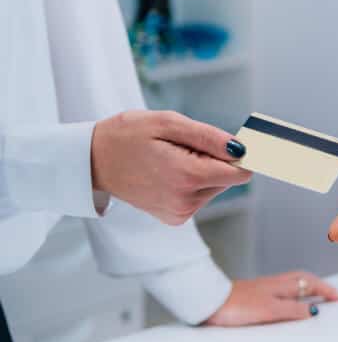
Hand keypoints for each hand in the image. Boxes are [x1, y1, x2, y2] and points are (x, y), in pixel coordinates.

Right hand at [91, 110, 251, 224]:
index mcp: (187, 176)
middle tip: (183, 147)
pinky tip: (167, 172)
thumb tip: (241, 149)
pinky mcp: (174, 218)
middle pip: (228, 179)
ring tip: (171, 158)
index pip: (240, 173)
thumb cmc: (128, 135)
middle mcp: (186, 201)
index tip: (236, 145)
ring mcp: (179, 213)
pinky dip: (191, 183)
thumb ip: (208, 137)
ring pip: (214, 187)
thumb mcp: (168, 123)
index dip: (241, 156)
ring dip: (202, 171)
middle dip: (214, 160)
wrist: (93, 160)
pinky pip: (199, 197)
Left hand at [204, 272, 337, 325]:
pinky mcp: (254, 296)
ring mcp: (264, 289)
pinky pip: (280, 293)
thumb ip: (293, 310)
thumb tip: (313, 311)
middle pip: (303, 280)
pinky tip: (286, 305)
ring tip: (314, 298)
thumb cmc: (237, 305)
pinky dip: (291, 296)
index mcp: (282, 286)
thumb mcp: (270, 310)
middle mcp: (275, 284)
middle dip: (318, 286)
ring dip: (305, 289)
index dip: (325, 290)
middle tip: (330, 295)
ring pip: (292, 285)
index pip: (311, 284)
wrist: (210, 302)